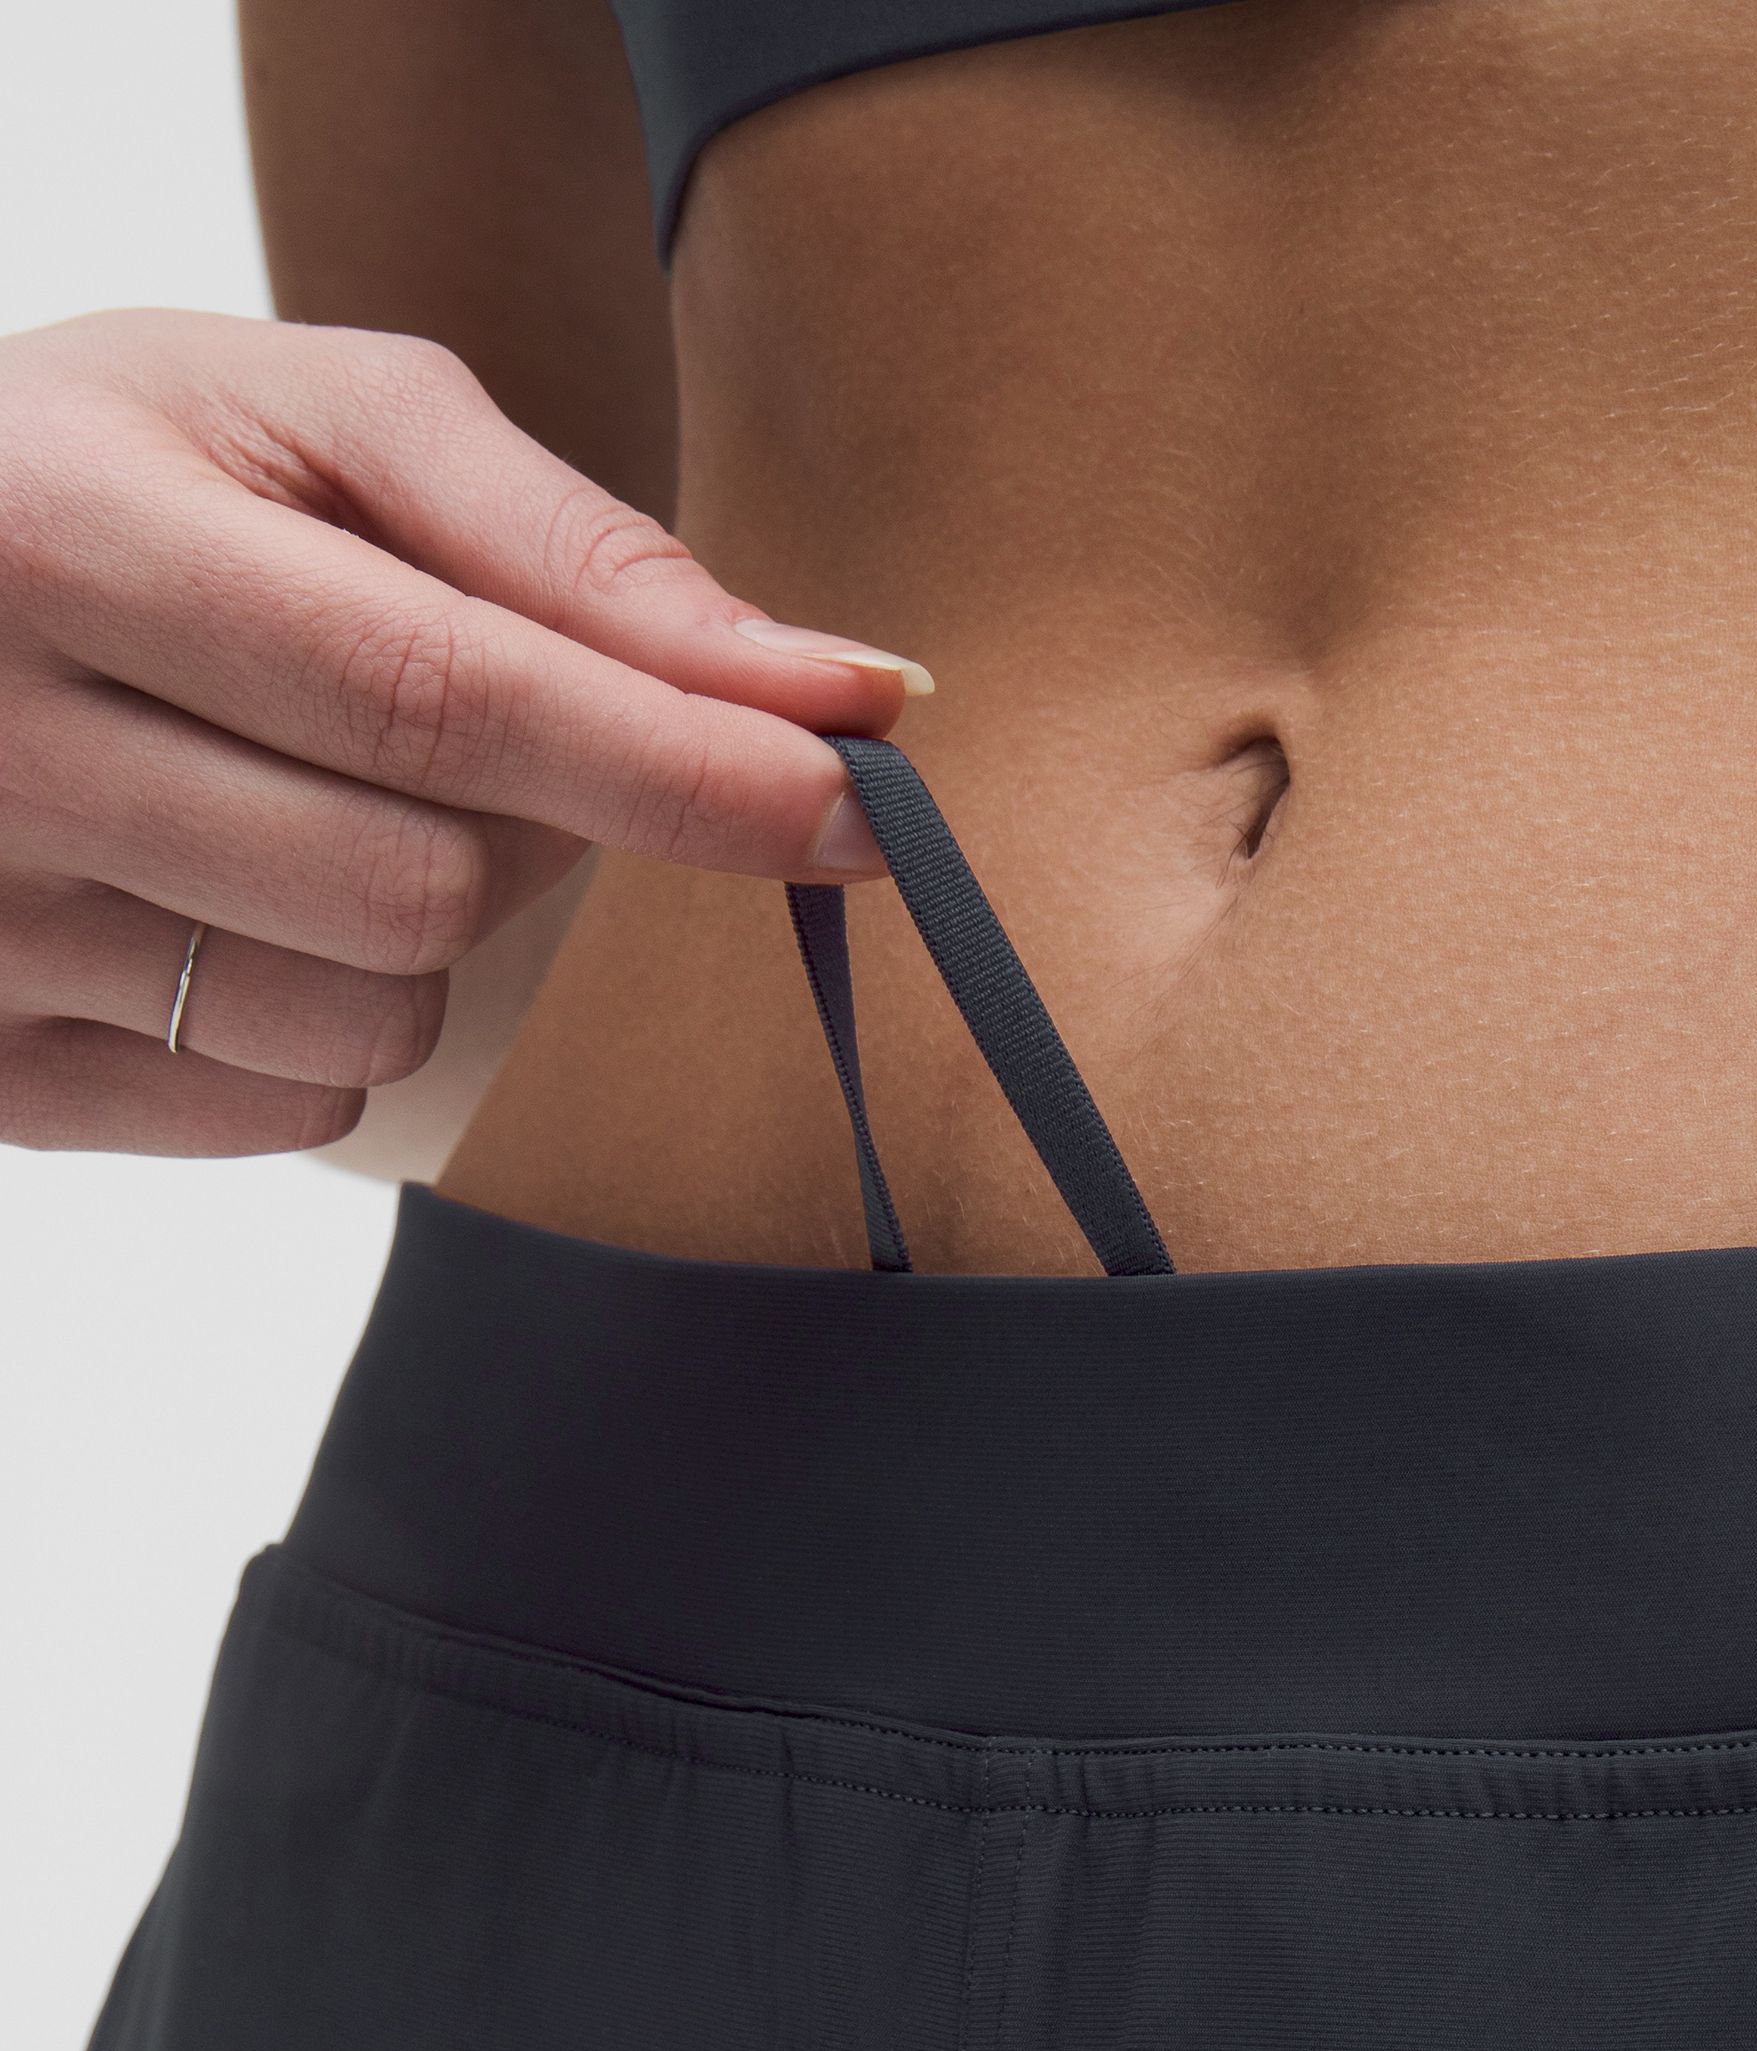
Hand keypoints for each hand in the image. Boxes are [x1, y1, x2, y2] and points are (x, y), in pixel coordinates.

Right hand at [0, 309, 929, 1154]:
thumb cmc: (99, 477)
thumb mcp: (298, 421)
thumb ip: (564, 543)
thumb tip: (821, 686)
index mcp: (66, 539)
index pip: (448, 693)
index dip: (683, 764)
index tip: (864, 798)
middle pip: (433, 886)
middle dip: (529, 824)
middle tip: (454, 725)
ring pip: (370, 1017)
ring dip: (424, 926)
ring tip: (298, 798)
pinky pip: (285, 1110)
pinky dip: (325, 1019)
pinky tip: (225, 899)